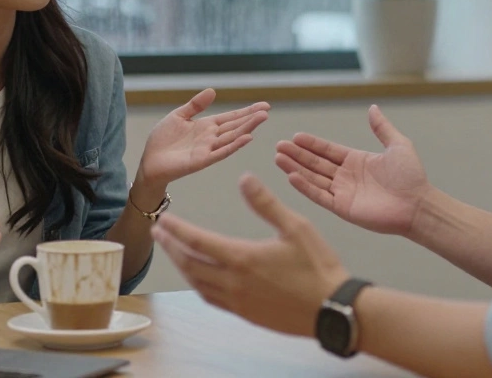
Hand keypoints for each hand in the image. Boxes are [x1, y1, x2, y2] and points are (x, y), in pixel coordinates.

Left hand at [137, 89, 268, 186]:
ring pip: (232, 137)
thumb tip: (213, 90)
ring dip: (247, 128)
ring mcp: (208, 149)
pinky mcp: (201, 160)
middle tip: (267, 111)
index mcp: (206, 126)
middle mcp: (211, 137)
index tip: (264, 105)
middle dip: (251, 118)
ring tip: (261, 119)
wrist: (149, 162)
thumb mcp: (178, 116)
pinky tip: (247, 138)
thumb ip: (195, 105)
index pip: (231, 117)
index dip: (247, 111)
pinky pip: (221, 152)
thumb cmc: (162, 141)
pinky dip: (234, 145)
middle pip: (235, 126)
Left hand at [151, 173, 349, 337]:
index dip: (177, 229)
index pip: (197, 241)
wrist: (332, 309)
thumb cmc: (318, 267)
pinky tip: (200, 277)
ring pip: (197, 283)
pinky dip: (199, 284)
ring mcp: (238, 301)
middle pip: (190, 263)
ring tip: (174, 252)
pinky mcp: (245, 314)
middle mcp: (233, 282)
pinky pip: (212, 299)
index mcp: (242, 258)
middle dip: (171, 247)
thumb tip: (244, 178)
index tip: (163, 220)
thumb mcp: (296, 227)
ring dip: (182, 266)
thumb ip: (266, 203)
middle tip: (159, 233)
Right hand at [275, 105, 430, 235]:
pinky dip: (305, 187)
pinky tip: (292, 176)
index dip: (312, 144)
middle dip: (297, 155)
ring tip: (279, 158)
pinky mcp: (342, 208)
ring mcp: (343, 192)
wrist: (418, 204)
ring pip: (313, 178)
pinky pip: (319, 196)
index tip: (295, 136)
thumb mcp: (398, 145)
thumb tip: (373, 108)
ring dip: (296, 168)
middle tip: (279, 145)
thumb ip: (382, 128)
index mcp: (356, 161)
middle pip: (316, 163)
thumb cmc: (411, 177)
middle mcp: (346, 176)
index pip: (328, 151)